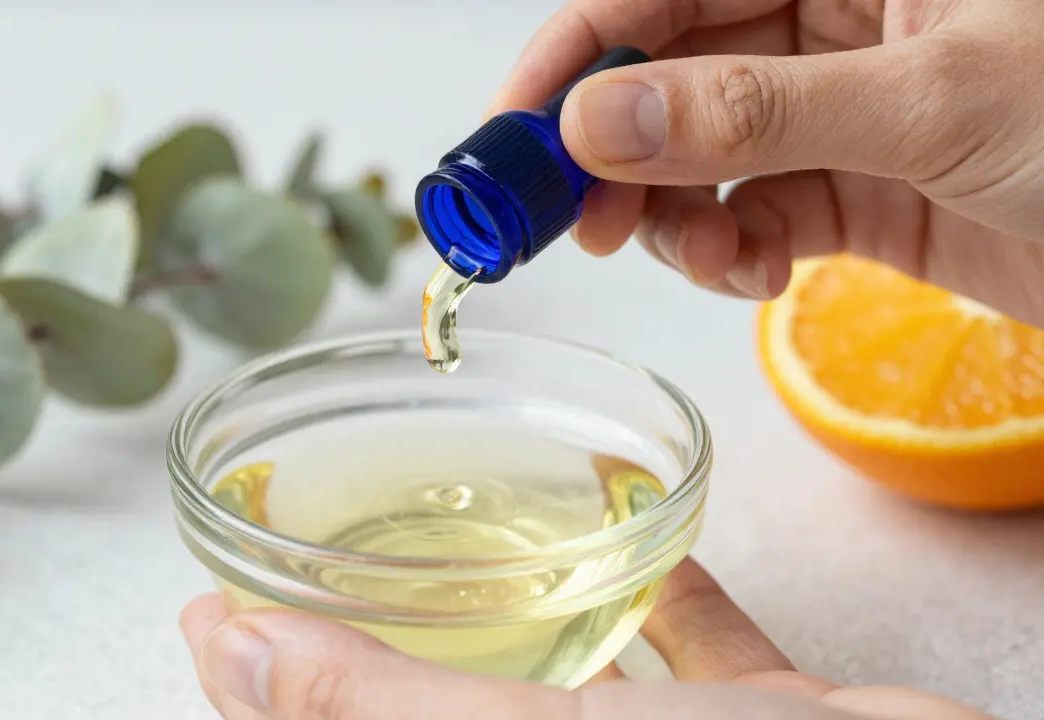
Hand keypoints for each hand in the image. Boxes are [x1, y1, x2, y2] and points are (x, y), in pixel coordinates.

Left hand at [180, 558, 990, 718]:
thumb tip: (220, 656)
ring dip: (523, 609)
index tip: (203, 613)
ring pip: (569, 682)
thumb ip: (373, 710)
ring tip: (458, 532)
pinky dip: (663, 594)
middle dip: (374, 640)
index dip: (260, 689)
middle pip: (444, 702)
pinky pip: (696, 652)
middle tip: (309, 561)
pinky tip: (639, 524)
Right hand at [487, 0, 1043, 326]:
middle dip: (609, 144)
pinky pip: (751, 215)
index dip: (579, 46)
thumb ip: (754, 109)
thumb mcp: (932, 101)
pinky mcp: (857, 194)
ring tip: (671, 249)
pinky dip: (729, 251)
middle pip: (670, 68)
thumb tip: (599, 119)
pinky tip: (748, 270)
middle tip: (562, 214)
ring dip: (666, 208)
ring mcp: (842, 112)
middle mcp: (835, 23)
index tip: (517, 127)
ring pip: (700, 152)